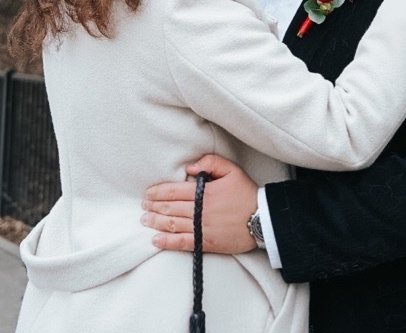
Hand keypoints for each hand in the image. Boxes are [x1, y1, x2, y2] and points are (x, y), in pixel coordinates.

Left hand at [142, 154, 259, 253]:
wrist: (262, 219)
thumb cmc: (246, 193)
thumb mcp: (232, 170)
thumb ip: (211, 162)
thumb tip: (190, 166)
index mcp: (205, 192)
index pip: (175, 191)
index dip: (159, 192)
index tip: (148, 193)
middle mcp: (201, 210)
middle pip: (171, 208)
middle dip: (154, 207)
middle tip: (143, 206)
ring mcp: (202, 228)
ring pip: (174, 225)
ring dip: (156, 222)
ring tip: (145, 220)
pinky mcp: (206, 243)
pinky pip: (183, 243)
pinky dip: (168, 242)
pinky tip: (156, 240)